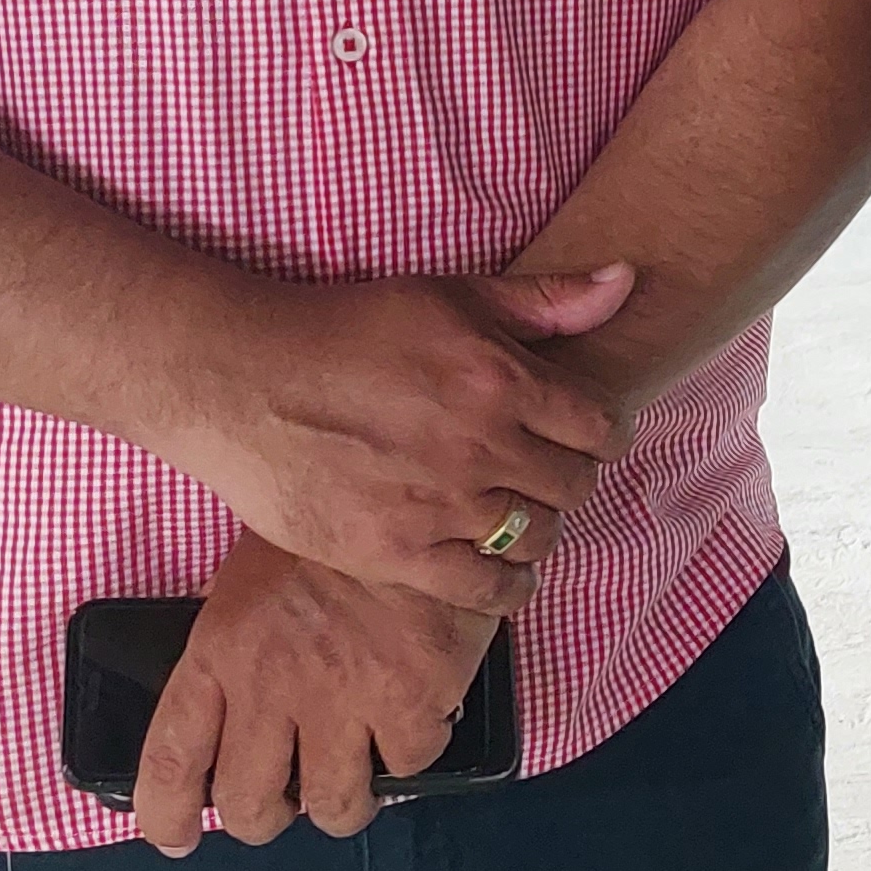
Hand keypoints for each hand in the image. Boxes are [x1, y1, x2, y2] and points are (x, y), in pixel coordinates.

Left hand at [128, 537, 500, 856]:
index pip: (171, 762)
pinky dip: (411, 749)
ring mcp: (343, 700)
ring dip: (341, 800)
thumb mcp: (253, 571)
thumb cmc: (328, 521)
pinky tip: (415, 712)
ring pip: (334, 807)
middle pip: (250, 806)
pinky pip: (409, 766)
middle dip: (266, 815)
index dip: (165, 815)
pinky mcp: (413, 699)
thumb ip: (238, 640)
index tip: (172, 836)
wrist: (412, 477)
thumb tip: (237, 694)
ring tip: (355, 773)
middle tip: (287, 798)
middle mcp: (271, 689)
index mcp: (219, 652)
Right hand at [145, 265, 635, 613]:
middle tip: (543, 474)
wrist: (243, 384)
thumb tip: (627, 281)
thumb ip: (543, 299)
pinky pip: (487, 590)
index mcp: (500, 379)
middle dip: (568, 479)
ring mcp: (441, 505)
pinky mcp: (397, 554)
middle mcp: (480, 447)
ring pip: (539, 538)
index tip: (584, 437)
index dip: (602, 434)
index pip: (600, 427)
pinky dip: (508, 586)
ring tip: (517, 515)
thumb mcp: (449, 296)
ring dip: (538, 529)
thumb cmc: (345, 330)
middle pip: (574, 486)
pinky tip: (500, 571)